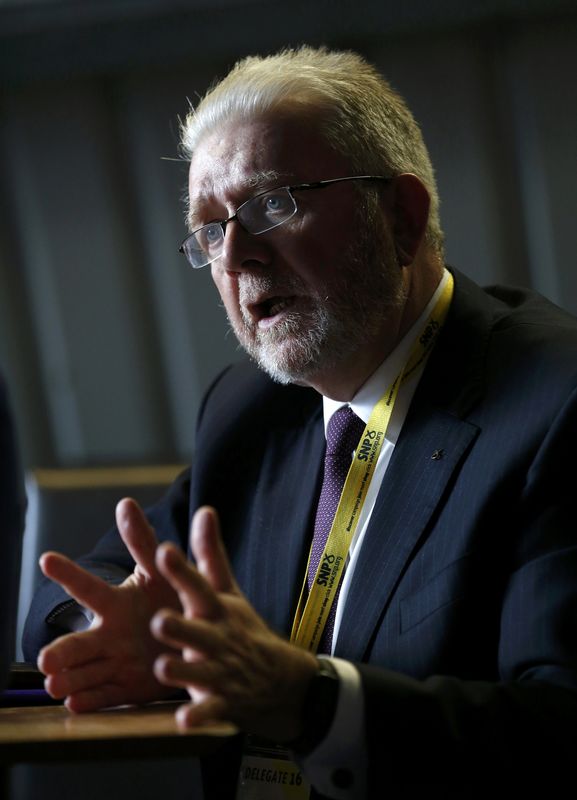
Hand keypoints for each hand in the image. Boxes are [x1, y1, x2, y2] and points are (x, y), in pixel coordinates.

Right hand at [38, 498, 181, 711]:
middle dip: (61, 652)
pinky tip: (76, 704)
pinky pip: (106, 695)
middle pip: (79, 643)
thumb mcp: (161, 570)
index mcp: (116, 603)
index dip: (69, 573)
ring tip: (55, 685)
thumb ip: (143, 542)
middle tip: (46, 660)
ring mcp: (114, 662)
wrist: (194, 637)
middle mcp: (108, 634)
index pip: (88, 588)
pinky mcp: (126, 687)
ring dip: (69, 679)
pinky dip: (91, 699)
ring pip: (85, 672)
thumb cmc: (171, 596)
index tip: (47, 559)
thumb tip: (125, 502)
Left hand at [151, 506, 318, 741]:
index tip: (163, 551)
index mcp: (216, 610)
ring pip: (200, 671)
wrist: (281, 680)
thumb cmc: (242, 629)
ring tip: (163, 669)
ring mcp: (222, 671)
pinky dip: (199, 717)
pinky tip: (184, 722)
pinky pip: (211, 712)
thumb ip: (209, 555)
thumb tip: (204, 511)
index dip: (181, 570)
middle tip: (158, 620)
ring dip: (183, 671)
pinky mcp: (224, 702)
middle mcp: (218, 638)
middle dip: (179, 627)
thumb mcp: (227, 593)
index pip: (198, 586)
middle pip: (198, 631)